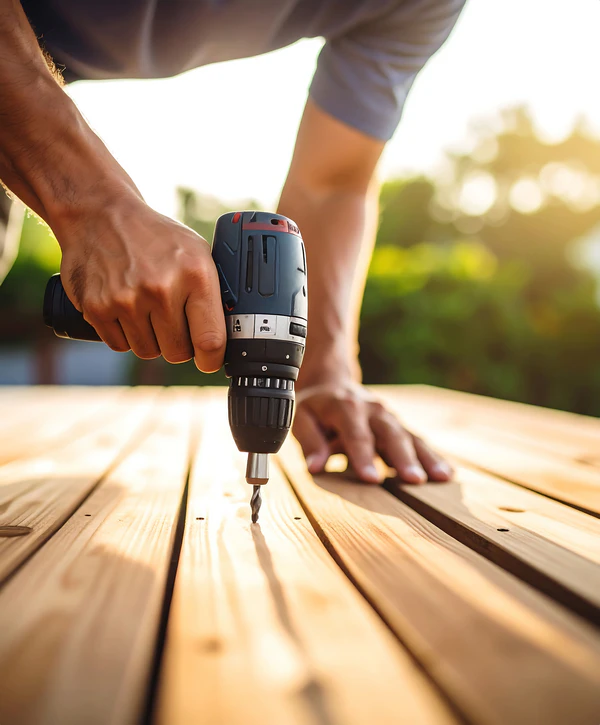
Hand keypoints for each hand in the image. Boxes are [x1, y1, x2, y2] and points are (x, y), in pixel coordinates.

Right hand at [56, 195, 225, 371]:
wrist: (100, 214)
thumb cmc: (156, 238)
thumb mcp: (197, 253)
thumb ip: (213, 294)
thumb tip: (228, 336)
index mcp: (195, 274)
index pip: (210, 340)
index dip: (212, 359)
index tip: (209, 360)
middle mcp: (161, 288)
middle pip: (178, 352)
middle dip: (179, 344)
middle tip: (174, 322)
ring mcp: (126, 300)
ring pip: (148, 351)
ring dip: (150, 339)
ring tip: (147, 309)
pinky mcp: (97, 308)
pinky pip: (120, 346)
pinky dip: (125, 335)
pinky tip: (126, 308)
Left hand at [293, 379, 452, 483]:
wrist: (332, 383)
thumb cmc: (315, 406)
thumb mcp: (301, 417)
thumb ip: (309, 441)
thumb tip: (315, 466)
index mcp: (346, 406)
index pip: (356, 434)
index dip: (363, 456)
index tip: (371, 479)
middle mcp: (373, 409)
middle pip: (391, 434)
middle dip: (403, 457)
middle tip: (414, 480)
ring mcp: (390, 417)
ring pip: (410, 437)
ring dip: (426, 457)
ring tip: (441, 478)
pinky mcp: (399, 426)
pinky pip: (418, 440)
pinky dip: (432, 456)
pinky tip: (446, 474)